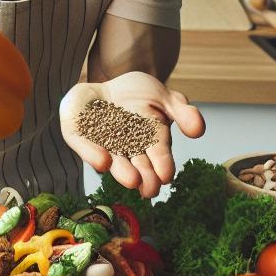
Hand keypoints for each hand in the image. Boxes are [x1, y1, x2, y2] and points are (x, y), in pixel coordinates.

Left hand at [59, 71, 204, 198]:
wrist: (106, 86)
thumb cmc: (138, 96)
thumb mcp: (165, 97)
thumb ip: (182, 112)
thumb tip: (199, 130)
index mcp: (149, 141)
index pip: (158, 154)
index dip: (162, 164)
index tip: (167, 175)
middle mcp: (125, 148)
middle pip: (136, 164)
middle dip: (143, 175)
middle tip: (149, 189)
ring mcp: (101, 143)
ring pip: (111, 159)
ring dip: (121, 170)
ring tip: (131, 180)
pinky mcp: (76, 135)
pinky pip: (82, 144)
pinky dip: (91, 153)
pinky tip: (102, 163)